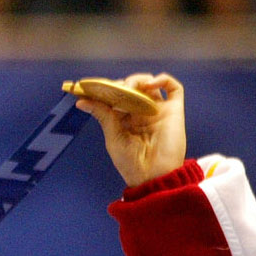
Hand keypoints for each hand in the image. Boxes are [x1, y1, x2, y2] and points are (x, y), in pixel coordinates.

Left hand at [73, 73, 187, 187]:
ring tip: (130, 87)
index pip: (116, 97)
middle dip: (121, 85)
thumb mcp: (113, 136)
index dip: (107, 89)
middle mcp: (142, 112)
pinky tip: (150, 84)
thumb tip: (81, 101)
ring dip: (139, 80)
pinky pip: (173, 88)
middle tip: (113, 89)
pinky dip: (162, 79)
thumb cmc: (131, 162)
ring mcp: (158, 110)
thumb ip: (103, 114)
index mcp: (125, 119)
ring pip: (150, 84)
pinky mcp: (174, 110)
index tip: (93, 86)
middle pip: (132, 88)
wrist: (153, 176)